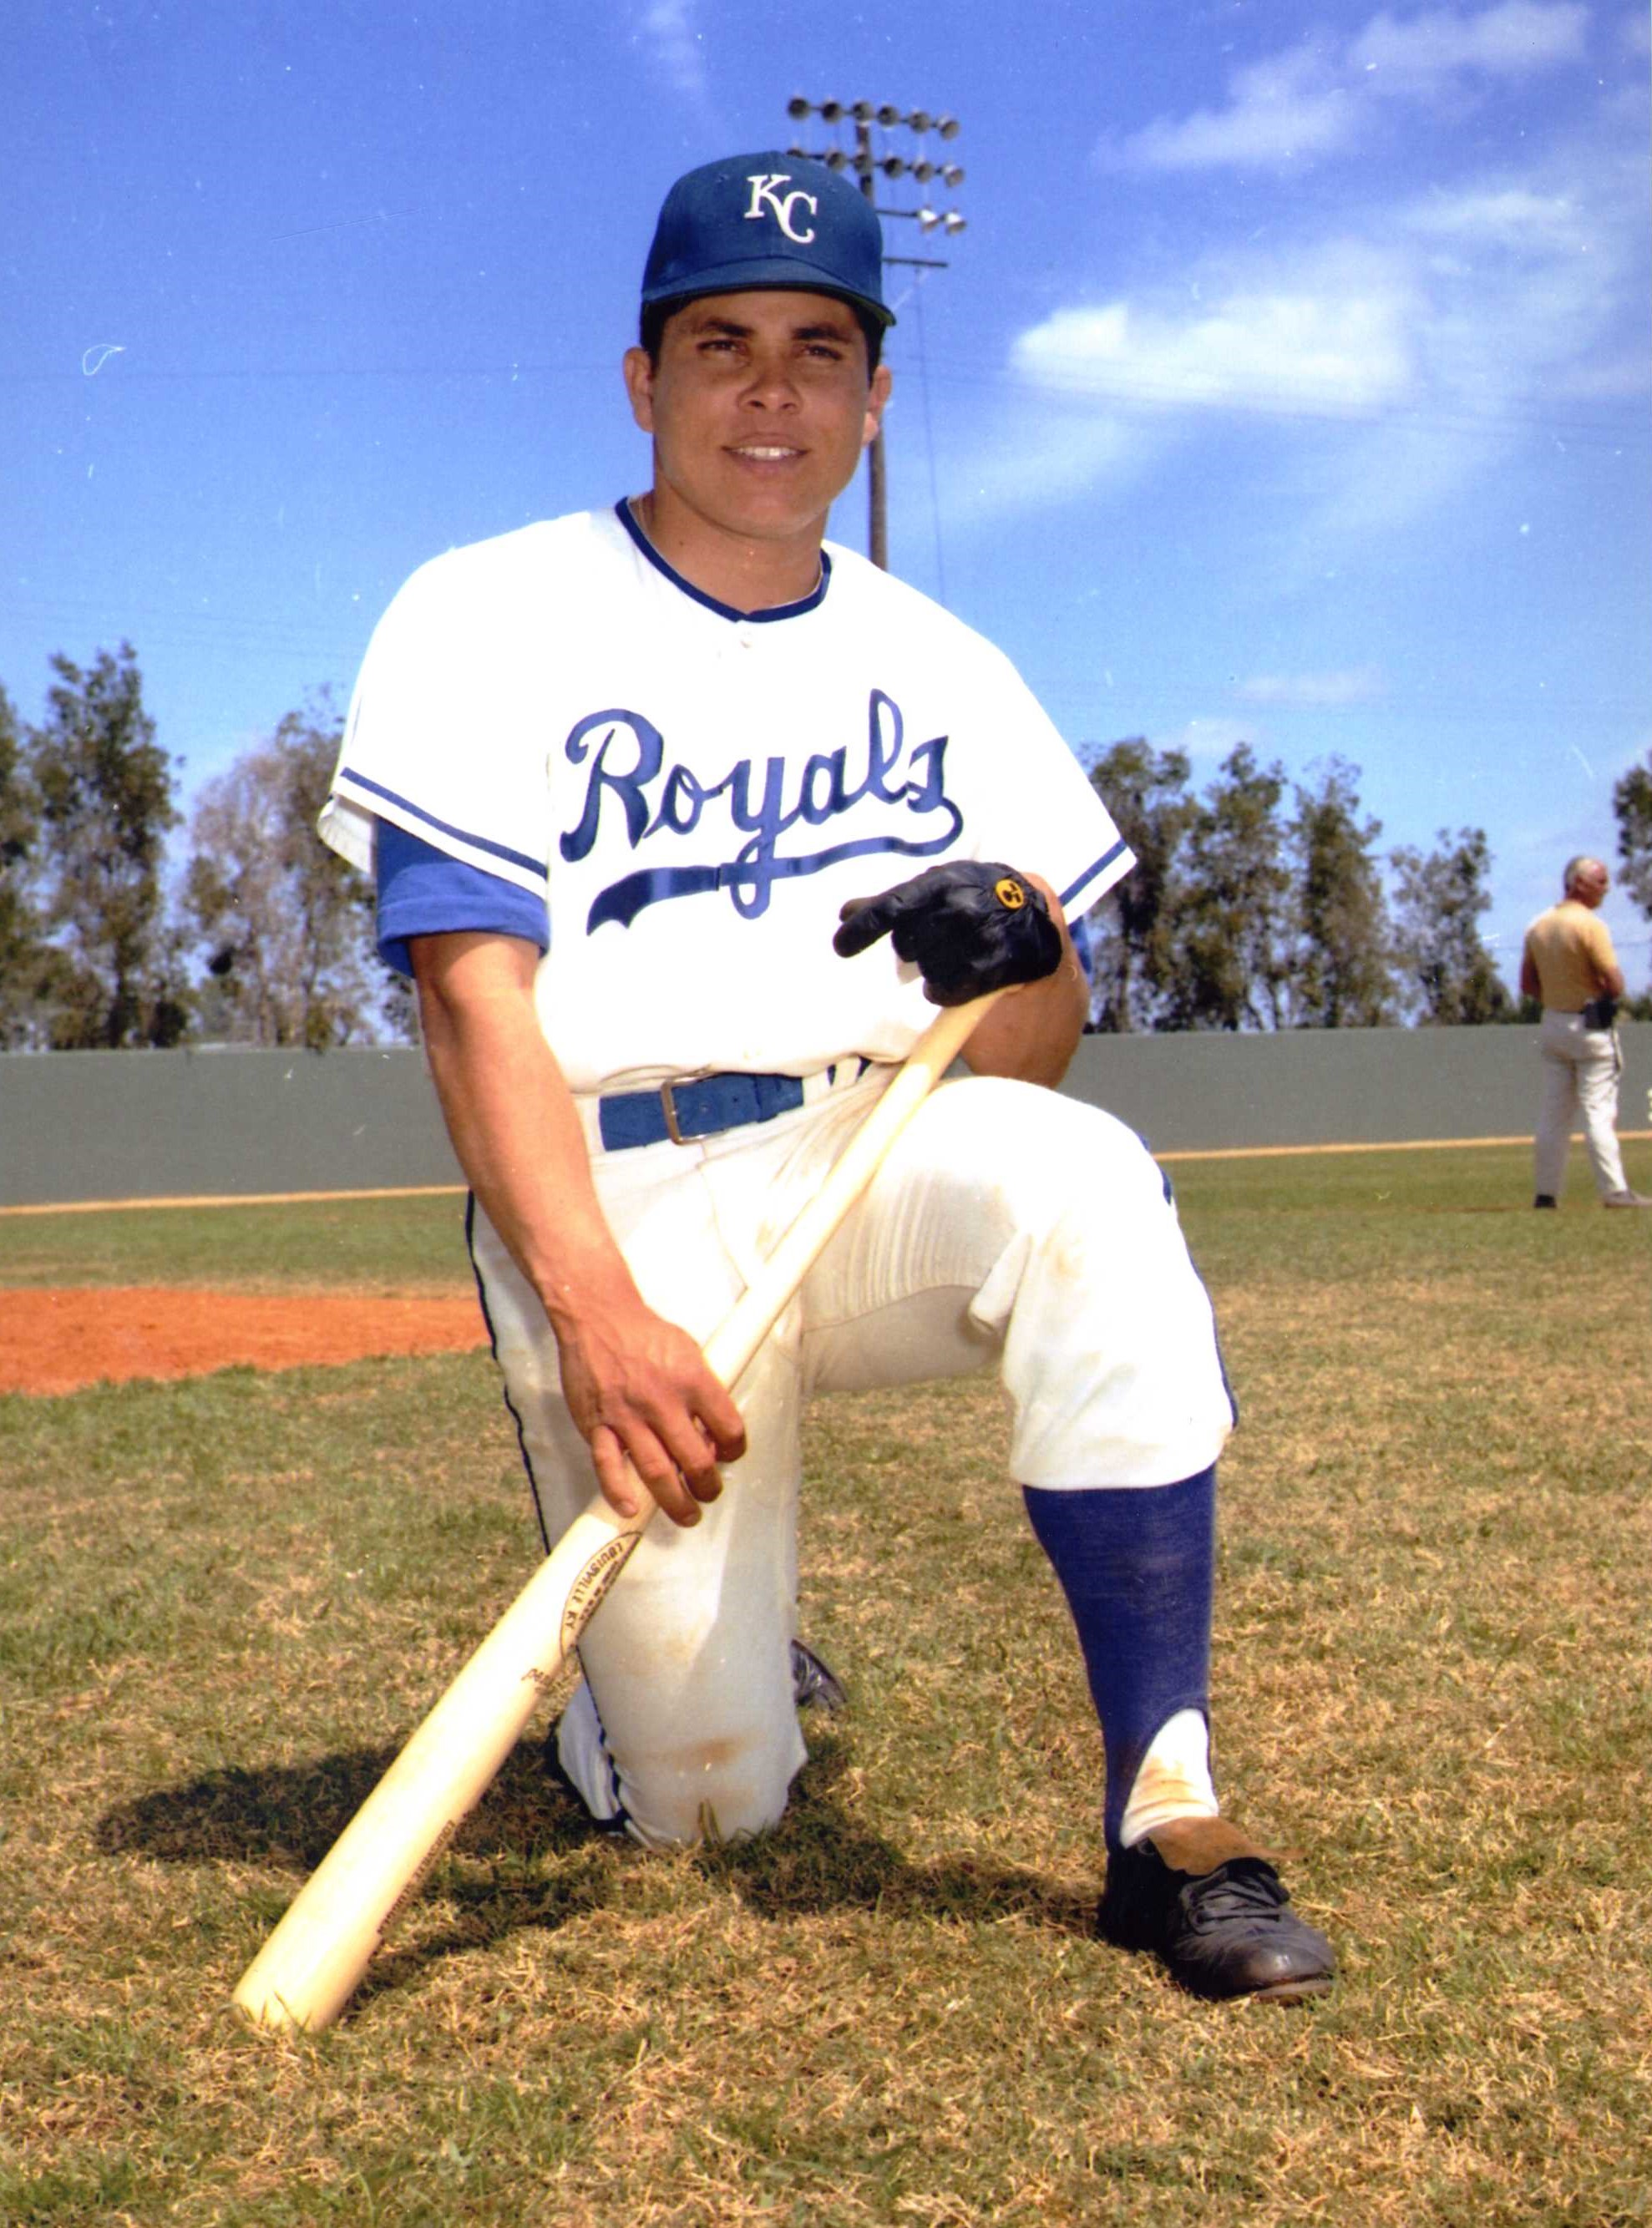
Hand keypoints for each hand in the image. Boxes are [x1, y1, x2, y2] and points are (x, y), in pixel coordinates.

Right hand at [553, 1289, 746, 1527]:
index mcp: (692, 1381)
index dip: (734, 1450)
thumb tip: (713, 1433)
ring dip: (675, 1501)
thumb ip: (704, 1391)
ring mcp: (627, 1415)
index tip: (729, 1456)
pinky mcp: (597, 1423)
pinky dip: (619, 1491)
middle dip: (708, 1486)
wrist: (598, 1316)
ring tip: (686, 1514)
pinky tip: (632, 1507)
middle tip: (708, 1493)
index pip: (729, 1429)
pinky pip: (607, 1466)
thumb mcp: (689, 1353)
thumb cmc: (645, 1335)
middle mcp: (662, 1401)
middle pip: (696, 1461)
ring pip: (657, 1472)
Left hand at [833, 860, 1063, 1004]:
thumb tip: (845, 912)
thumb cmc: (970, 895)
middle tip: (938, 937)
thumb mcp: (935, 888)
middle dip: (916, 947)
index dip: (864, 928)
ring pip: (927, 971)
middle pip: (907, 947)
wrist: (1028, 909)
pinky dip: (945, 990)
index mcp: (939, 884)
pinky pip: (947, 991)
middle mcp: (959, 908)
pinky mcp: (993, 967)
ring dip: (934, 968)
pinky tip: (960, 976)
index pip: (892, 906)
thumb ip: (890, 902)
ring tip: (956, 953)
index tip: (840, 947)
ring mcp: (979, 938)